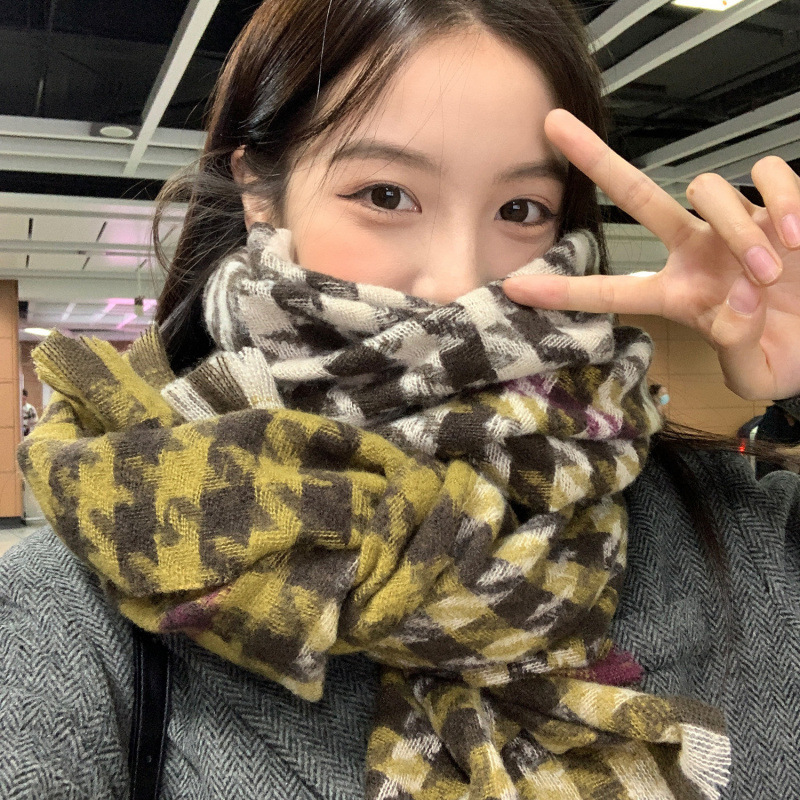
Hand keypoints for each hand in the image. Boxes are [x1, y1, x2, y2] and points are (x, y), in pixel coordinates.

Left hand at [503, 109, 799, 401]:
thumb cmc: (783, 355)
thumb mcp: (753, 373)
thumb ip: (737, 350)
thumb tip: (737, 307)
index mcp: (677, 295)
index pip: (611, 292)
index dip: (564, 291)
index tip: (513, 287)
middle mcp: (696, 252)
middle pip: (637, 196)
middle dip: (595, 160)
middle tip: (552, 125)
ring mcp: (734, 226)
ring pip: (708, 190)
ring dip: (737, 229)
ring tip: (768, 273)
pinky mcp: (781, 206)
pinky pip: (769, 175)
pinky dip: (783, 198)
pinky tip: (796, 236)